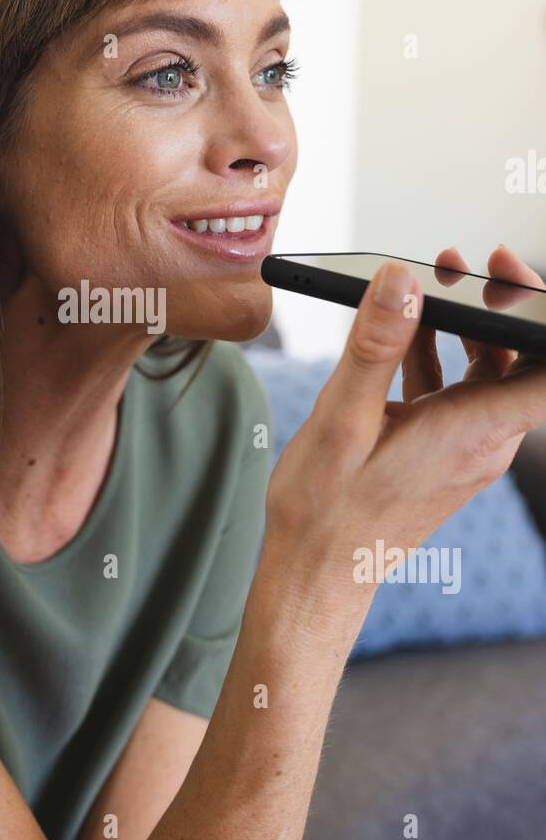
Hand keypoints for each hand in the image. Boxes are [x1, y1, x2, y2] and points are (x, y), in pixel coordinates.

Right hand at [261, 246, 545, 631]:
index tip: (512, 276)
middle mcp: (481, 441)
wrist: (317, 574)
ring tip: (431, 284)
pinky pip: (457, 392)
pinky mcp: (443, 453)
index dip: (545, 320)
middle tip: (466, 264)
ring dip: (466, 327)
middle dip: (499, 306)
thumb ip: (375, 347)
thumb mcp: (342, 421)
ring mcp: (465, 448)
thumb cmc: (326, 514)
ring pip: (489, 374)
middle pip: (522, 363)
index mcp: (471, 432)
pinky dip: (438, 356)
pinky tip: (401, 332)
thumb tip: (400, 282)